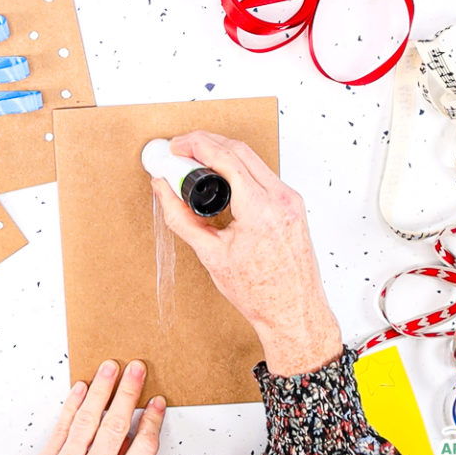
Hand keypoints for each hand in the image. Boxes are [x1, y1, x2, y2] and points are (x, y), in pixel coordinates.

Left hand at [37, 360, 165, 454]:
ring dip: (100, 391)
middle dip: (127, 394)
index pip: (142, 448)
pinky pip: (61, 429)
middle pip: (115, 426)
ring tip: (110, 367)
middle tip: (137, 369)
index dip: (152, 423)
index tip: (157, 403)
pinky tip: (81, 388)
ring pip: (87, 420)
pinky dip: (72, 406)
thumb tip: (131, 442)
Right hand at [151, 131, 342, 375]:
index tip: (177, 145)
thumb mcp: (210, 255)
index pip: (226, 158)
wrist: (293, 312)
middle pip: (240, 150)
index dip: (196, 144)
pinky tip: (221, 175)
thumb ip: (180, 217)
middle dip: (207, 141)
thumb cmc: (260, 293)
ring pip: (253, 159)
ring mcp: (291, 200)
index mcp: (261, 209)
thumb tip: (162, 190)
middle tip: (181, 148)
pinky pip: (263, 174)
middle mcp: (281, 199)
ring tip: (196, 161)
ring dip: (224, 152)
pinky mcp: (292, 205)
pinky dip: (238, 168)